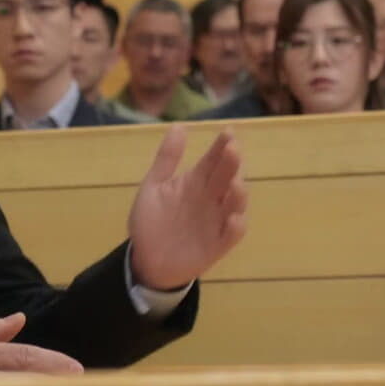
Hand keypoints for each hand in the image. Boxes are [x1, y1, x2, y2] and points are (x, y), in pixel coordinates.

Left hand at [128, 126, 247, 290]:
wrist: (146, 259)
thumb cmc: (152, 221)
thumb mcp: (154, 186)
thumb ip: (167, 158)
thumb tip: (179, 126)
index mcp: (197, 182)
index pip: (214, 159)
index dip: (222, 146)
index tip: (228, 132)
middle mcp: (211, 199)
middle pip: (226, 178)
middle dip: (232, 164)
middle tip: (233, 149)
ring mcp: (216, 222)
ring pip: (234, 205)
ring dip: (238, 195)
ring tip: (235, 184)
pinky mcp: (216, 246)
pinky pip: (230, 236)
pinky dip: (235, 228)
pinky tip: (234, 219)